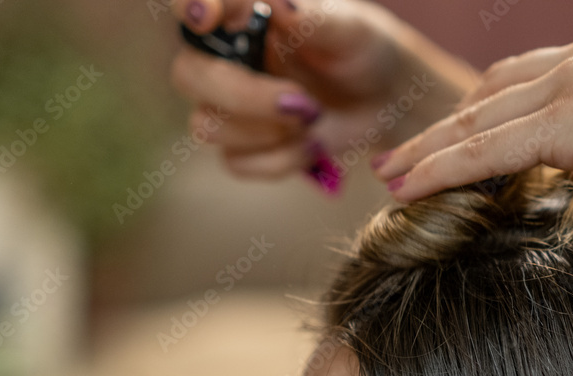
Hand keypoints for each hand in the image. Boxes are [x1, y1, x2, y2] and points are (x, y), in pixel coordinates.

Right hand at [171, 0, 475, 185]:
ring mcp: (228, 105)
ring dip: (267, 132)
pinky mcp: (245, 146)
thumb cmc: (360, 49)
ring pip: (207, 126)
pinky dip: (281, 160)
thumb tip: (281, 3)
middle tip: (303, 104)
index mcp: (240, 15)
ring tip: (315, 118)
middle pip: (190, 77)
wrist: (382, 99)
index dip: (190, 8)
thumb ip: (312, 15)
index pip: (193, 6)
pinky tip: (314, 144)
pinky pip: (238, 163)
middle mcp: (222, 58)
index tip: (206, 17)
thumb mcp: (349, 28)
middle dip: (245, 97)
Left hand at [373, 29, 572, 201]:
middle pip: (483, 100)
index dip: (478, 113)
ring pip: (473, 123)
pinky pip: (485, 151)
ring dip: (425, 151)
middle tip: (398, 155)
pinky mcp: (565, 124)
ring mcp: (566, 89)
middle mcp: (572, 66)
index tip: (450, 134)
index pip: (519, 88)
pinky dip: (440, 169)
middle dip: (438, 130)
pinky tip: (406, 187)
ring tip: (387, 174)